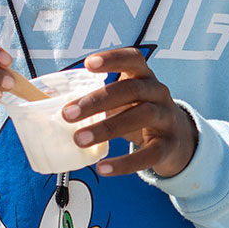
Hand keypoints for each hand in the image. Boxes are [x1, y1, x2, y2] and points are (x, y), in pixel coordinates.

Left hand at [65, 48, 197, 177]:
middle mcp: (158, 92)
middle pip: (130, 90)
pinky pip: (149, 154)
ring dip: (106, 129)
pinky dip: (125, 163)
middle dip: (96, 101)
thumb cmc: (138, 113)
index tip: (87, 64)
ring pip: (140, 117)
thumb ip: (97, 99)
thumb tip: (50, 105)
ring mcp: (166, 118)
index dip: (112, 59)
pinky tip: (103, 168)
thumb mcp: (123, 100)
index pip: (132, 59)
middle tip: (67, 114)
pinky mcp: (168, 146)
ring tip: (79, 140)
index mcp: (143, 76)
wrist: (178, 140)